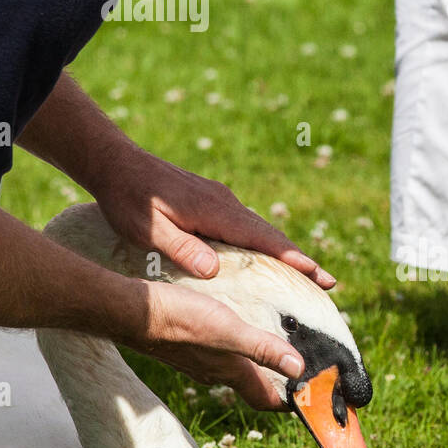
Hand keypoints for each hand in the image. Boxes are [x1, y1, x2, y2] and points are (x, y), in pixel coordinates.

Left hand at [93, 149, 335, 287]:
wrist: (116, 164)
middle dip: (300, 260)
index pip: (263, 240)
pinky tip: (263, 257)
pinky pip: (244, 225)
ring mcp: (219, 200)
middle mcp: (225, 203)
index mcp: (215, 211)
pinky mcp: (210, 200)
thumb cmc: (129, 200)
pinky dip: (262, 243)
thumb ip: (180, 249)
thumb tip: (214, 272)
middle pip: (270, 235)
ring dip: (283, 252)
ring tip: (307, 276)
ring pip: (258, 230)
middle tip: (330, 283)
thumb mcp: (147, 230)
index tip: (322, 276)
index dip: (294, 260)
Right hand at [132, 277, 303, 409]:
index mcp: (230, 372)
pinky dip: (232, 345)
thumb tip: (299, 369)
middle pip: (252, 384)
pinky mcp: (184, 344)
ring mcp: (196, 359)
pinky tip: (231, 323)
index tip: (310, 397)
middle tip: (298, 362)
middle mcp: (214, 372)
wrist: (132, 312)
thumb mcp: (227, 330)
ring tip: (271, 339)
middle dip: (275, 379)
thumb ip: (262, 348)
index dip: (289, 402)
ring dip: (254, 360)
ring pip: (232, 367)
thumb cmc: (178, 320)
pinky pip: (215, 351)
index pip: (265, 399)